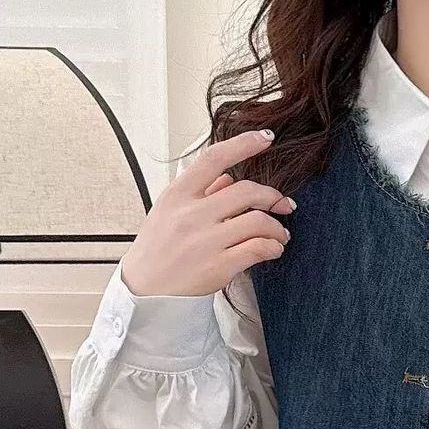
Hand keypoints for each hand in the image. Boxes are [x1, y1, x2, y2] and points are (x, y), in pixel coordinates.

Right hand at [121, 129, 295, 297]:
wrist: (145, 290)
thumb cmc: (158, 249)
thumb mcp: (170, 211)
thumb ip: (200, 192)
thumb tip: (227, 176)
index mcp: (178, 194)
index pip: (214, 159)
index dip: (244, 144)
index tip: (266, 138)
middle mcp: (192, 214)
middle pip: (246, 191)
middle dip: (273, 196)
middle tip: (284, 204)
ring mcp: (206, 241)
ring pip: (258, 221)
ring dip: (277, 227)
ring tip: (280, 234)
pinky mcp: (218, 266)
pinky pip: (258, 249)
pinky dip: (273, 247)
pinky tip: (274, 249)